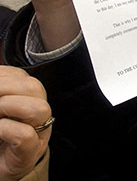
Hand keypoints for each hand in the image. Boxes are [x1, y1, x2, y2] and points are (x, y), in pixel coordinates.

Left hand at [0, 66, 51, 180]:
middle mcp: (37, 114)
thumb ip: (1, 96)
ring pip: (39, 108)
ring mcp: (37, 134)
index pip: (22, 76)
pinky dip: (5, 129)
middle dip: (4, 87)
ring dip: (8, 106)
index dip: (2, 76)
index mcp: (27, 99)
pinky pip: (24, 135)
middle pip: (34, 87)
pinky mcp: (28, 154)